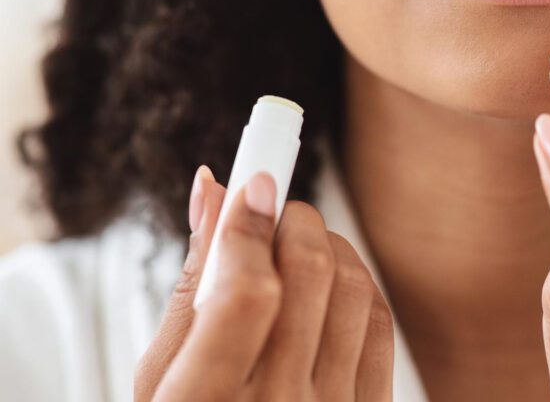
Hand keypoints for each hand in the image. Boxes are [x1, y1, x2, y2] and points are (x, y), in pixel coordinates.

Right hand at [134, 167, 393, 400]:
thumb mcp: (159, 376)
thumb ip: (191, 285)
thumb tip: (214, 189)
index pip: (246, 293)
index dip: (250, 225)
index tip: (252, 181)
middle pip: (310, 275)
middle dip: (293, 219)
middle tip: (273, 208)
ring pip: (354, 289)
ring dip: (329, 244)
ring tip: (298, 244)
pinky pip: (381, 323)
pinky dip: (359, 283)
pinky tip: (330, 281)